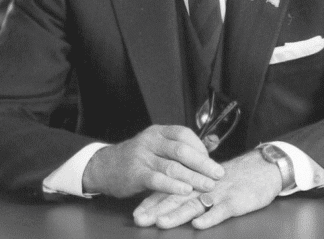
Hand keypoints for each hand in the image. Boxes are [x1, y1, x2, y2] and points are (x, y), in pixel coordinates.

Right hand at [81, 125, 224, 197]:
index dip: (200, 148)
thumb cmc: (137, 158)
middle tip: (218, 174)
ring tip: (207, 185)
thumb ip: (179, 147)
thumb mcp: (156, 146)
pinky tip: (185, 191)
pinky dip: (173, 185)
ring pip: (172, 166)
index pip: (184, 134)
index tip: (212, 161)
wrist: (105, 166)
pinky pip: (157, 179)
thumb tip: (211, 146)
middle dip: (202, 163)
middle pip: (181, 150)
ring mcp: (142, 156)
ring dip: (193, 177)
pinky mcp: (135, 173)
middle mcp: (151, 140)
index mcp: (158, 132)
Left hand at [133, 149, 283, 228]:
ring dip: (177, 214)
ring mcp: (219, 194)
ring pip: (195, 204)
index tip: (135, 213)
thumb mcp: (212, 182)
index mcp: (196, 182)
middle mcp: (203, 187)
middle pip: (176, 198)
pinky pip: (221, 211)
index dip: (152, 202)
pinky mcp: (235, 202)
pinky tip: (198, 225)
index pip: (170, 192)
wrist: (263, 168)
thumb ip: (194, 189)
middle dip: (156, 210)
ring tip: (161, 223)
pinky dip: (210, 218)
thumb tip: (171, 200)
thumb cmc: (237, 178)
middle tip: (140, 220)